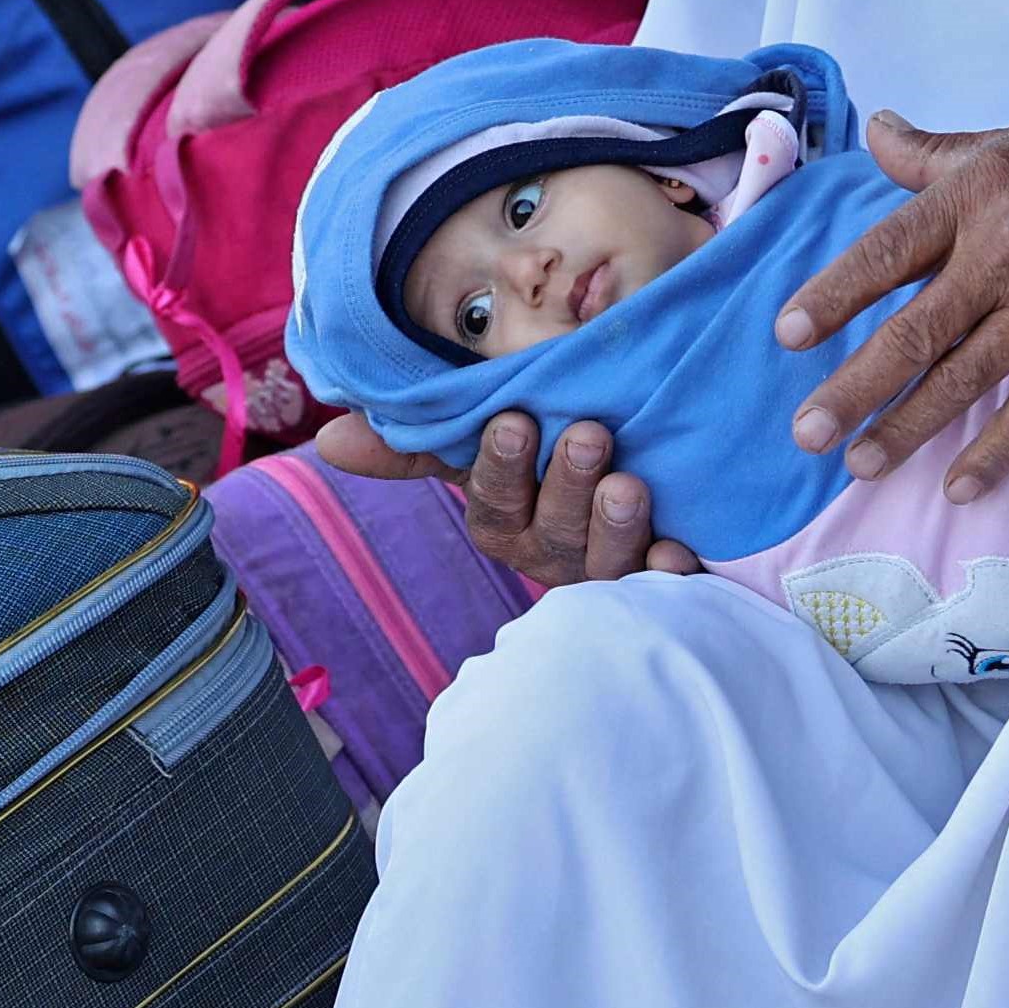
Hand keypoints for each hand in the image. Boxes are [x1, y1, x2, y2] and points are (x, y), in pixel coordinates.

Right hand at [314, 411, 700, 588]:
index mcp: (504, 523)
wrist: (632, 472)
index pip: (494, 503)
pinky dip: (668, 569)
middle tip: (588, 435)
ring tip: (628, 483)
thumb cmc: (544, 462)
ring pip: (602, 560)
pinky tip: (679, 549)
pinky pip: (662, 587)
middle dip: (568, 486)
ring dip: (614, 523)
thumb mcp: (484, 443)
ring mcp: (603, 573)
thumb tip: (329, 440)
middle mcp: (549, 554)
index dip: (503, 467)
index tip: (516, 420)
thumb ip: (415, 443)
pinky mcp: (656, 581)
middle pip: (552, 531)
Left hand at [778, 102, 1008, 502]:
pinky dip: (996, 453)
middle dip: (853, 388)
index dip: (835, 296)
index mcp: (977, 196)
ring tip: (858, 466)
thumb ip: (934, 154)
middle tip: (805, 432)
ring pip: (963, 382)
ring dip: (905, 430)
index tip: (788, 334)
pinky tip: (958, 487)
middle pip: (915, 333)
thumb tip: (876, 131)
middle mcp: (1008, 256)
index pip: (887, 253)